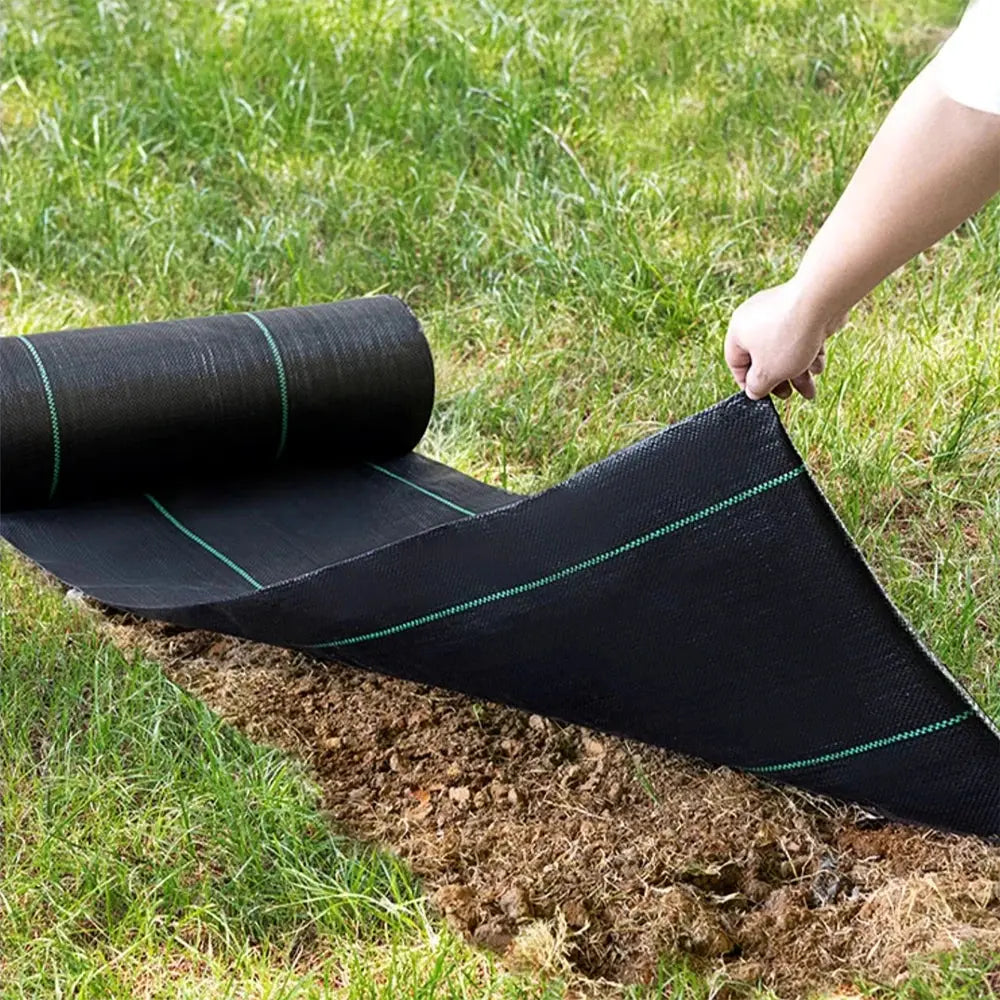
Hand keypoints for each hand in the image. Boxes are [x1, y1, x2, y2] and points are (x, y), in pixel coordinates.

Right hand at [724, 280, 843, 400]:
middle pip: (764, 358)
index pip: (736, 363)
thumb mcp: (768, 372)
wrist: (821, 300)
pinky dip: (809, 352)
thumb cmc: (788, 336)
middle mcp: (755, 319)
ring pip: (785, 350)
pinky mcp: (802, 310)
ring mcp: (779, 312)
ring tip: (810, 388)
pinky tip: (819, 364)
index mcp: (738, 331)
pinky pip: (800, 337)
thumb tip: (753, 392)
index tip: (762, 396)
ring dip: (798, 371)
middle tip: (789, 394)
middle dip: (780, 381)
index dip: (748, 383)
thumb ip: (757, 386)